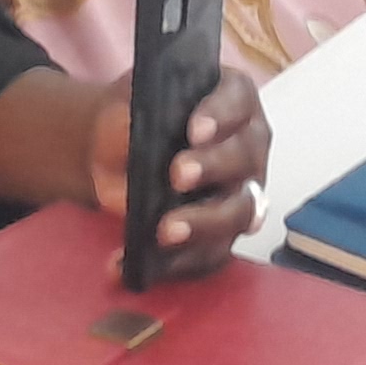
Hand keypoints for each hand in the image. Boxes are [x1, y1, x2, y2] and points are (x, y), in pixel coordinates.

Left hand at [87, 64, 270, 280]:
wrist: (118, 152)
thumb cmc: (136, 115)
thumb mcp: (127, 102)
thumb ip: (130, 110)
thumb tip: (129, 130)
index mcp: (232, 100)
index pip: (237, 102)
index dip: (220, 115)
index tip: (193, 130)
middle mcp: (247, 146)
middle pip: (243, 158)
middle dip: (212, 167)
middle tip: (177, 175)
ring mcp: (241, 193)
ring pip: (238, 213)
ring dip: (203, 224)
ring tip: (164, 232)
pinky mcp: (223, 234)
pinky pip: (210, 254)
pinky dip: (174, 264)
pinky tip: (133, 264)